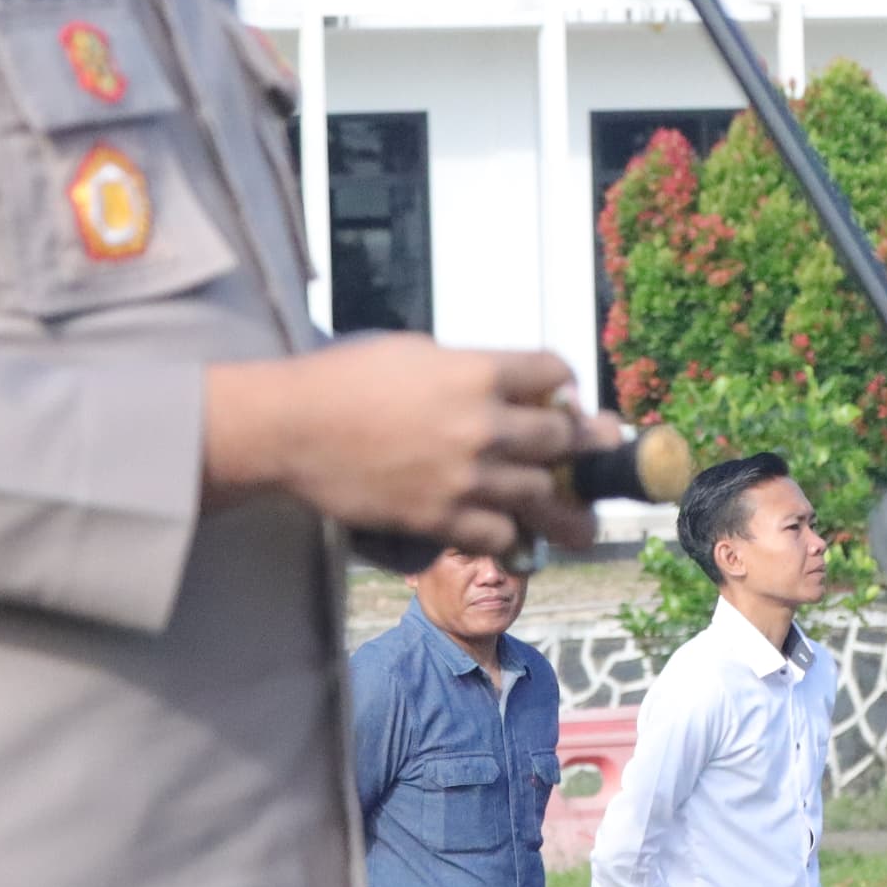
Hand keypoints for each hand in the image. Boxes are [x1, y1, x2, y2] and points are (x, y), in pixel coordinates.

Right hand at [205, 338, 598, 556]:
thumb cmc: (342, 378)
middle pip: (562, 438)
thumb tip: (501, 383)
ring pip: (543, 494)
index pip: (554, 371)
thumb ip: (467, 368)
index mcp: (478, 372)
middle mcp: (482, 424)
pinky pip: (499, 535)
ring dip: (560, 502)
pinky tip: (514, 533)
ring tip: (583, 520)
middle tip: (597, 448)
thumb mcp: (415, 351)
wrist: (290, 428)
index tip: (563, 394)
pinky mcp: (439, 517)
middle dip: (582, 443)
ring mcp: (465, 476)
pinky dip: (509, 535)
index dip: (562, 382)